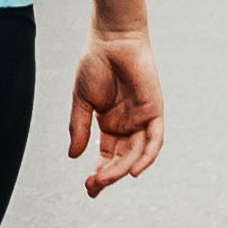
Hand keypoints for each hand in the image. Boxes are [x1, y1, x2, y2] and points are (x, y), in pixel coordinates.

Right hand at [63, 29, 161, 194]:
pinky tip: (134, 171)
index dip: (100, 173)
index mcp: (110, 124)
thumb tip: (73, 155)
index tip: (88, 188)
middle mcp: (127, 125)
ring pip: (136, 154)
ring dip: (122, 169)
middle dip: (108, 175)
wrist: (112, 39)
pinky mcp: (154, 111)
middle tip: (93, 186)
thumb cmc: (95, 64)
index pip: (107, 157)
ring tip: (104, 179)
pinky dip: (147, 157)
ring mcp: (142, 119)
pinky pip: (154, 140)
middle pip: (122, 159)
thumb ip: (78, 127)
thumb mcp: (82, 100)